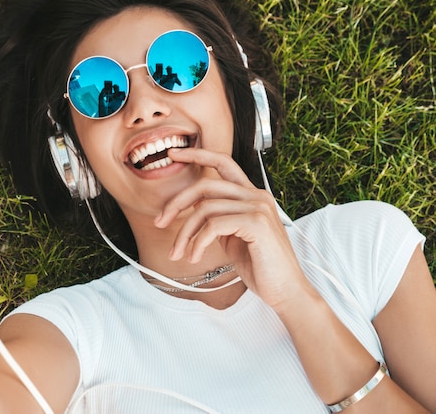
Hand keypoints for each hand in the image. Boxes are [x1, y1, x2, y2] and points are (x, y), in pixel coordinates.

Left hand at [154, 147, 311, 308]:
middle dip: (176, 203)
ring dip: (184, 233)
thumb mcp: (233, 237)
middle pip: (205, 185)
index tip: (174, 153)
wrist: (285, 291)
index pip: (223, 162)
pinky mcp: (256, 223)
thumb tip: (195, 209)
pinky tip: (194, 256)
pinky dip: (197, 242)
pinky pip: (213, 225)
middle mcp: (257, 195)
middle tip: (159, 222)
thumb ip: (218, 219)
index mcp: (252, 195)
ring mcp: (258, 207)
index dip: (197, 154)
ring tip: (178, 253)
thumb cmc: (261, 267)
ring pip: (205, 208)